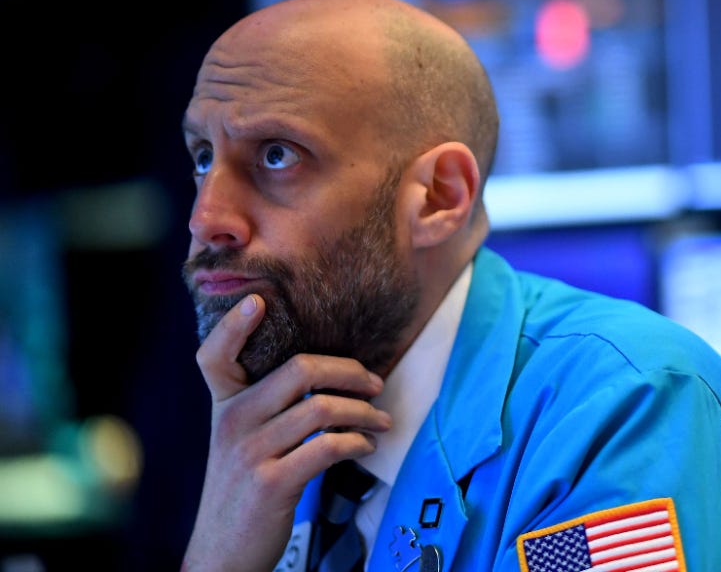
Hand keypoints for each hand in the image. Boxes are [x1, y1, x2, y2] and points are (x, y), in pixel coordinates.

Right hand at [181, 294, 391, 571]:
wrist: (224, 553)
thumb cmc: (245, 489)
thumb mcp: (241, 441)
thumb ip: (267, 407)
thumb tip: (326, 374)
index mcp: (224, 407)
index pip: (214, 357)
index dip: (234, 327)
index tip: (260, 300)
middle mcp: (232, 423)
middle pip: (298, 370)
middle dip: (349, 371)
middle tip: (375, 382)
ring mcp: (249, 453)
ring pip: (321, 408)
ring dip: (364, 412)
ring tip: (381, 421)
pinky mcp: (272, 483)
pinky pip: (327, 446)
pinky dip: (357, 442)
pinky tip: (366, 446)